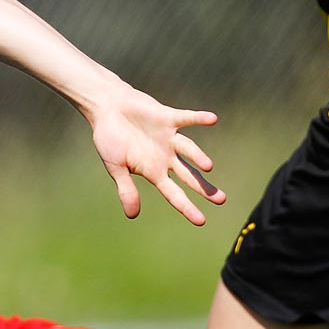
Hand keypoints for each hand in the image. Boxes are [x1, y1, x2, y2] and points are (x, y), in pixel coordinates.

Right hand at [89, 88, 223, 224]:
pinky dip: (198, 118)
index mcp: (153, 171)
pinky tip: (212, 119)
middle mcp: (165, 156)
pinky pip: (186, 118)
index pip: (174, 193)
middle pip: (188, 175)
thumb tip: (132, 216)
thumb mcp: (115, 167)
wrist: (107, 107)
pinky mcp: (167, 117)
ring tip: (208, 167)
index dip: (187, 207)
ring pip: (188, 149)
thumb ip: (126, 189)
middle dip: (204, 187)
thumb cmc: (109, 138)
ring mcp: (168, 137)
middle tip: (221, 199)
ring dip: (197, 156)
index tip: (201, 221)